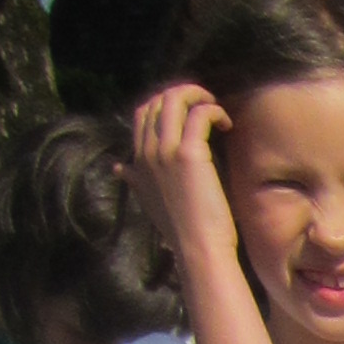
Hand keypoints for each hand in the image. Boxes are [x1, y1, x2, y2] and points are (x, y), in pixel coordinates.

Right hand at [125, 84, 242, 272]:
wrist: (197, 248)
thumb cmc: (180, 229)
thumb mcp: (148, 200)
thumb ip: (134, 180)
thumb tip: (117, 168)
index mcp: (137, 159)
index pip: (143, 113)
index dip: (166, 103)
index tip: (188, 111)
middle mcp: (147, 151)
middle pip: (158, 101)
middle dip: (184, 94)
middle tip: (206, 105)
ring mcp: (166, 151)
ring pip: (176, 100)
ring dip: (199, 96)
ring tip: (216, 109)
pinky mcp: (190, 154)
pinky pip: (199, 114)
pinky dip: (214, 111)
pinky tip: (226, 123)